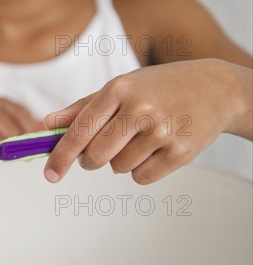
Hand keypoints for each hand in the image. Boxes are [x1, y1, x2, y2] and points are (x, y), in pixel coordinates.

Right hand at [0, 98, 44, 151]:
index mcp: (1, 102)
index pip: (21, 114)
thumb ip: (26, 125)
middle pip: (10, 129)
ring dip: (2, 153)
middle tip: (24, 156)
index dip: (31, 130)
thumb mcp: (6, 120)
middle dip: (18, 145)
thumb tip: (45, 131)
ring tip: (4, 156)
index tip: (36, 143)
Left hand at [43, 59, 251, 184]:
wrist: (215, 89)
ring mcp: (163, 131)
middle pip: (97, 156)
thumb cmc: (159, 87)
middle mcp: (141, 108)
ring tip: (140, 139)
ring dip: (121, 161)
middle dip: (91, 160)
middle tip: (99, 151)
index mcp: (119, 89)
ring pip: (119, 168)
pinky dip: (142, 169)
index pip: (80, 130)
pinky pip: (142, 177)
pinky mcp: (181, 152)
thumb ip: (82, 108)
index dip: (61, 155)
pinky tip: (155, 148)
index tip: (50, 174)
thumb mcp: (120, 87)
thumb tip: (49, 124)